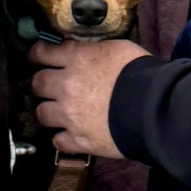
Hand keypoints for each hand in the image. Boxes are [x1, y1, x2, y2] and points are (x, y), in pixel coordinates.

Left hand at [28, 39, 149, 157]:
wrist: (154, 108)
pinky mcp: (79, 140)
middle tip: (46, 85)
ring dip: (48, 111)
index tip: (37, 56)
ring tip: (58, 112)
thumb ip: (95, 51)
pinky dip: (62, 137)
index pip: (42, 53)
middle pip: (37, 84)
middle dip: (39, 83)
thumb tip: (85, 52)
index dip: (36, 54)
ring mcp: (70, 115)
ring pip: (42, 113)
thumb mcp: (118, 49)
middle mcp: (66, 86)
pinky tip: (70, 134)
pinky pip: (58, 141)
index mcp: (76, 60)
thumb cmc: (142, 74)